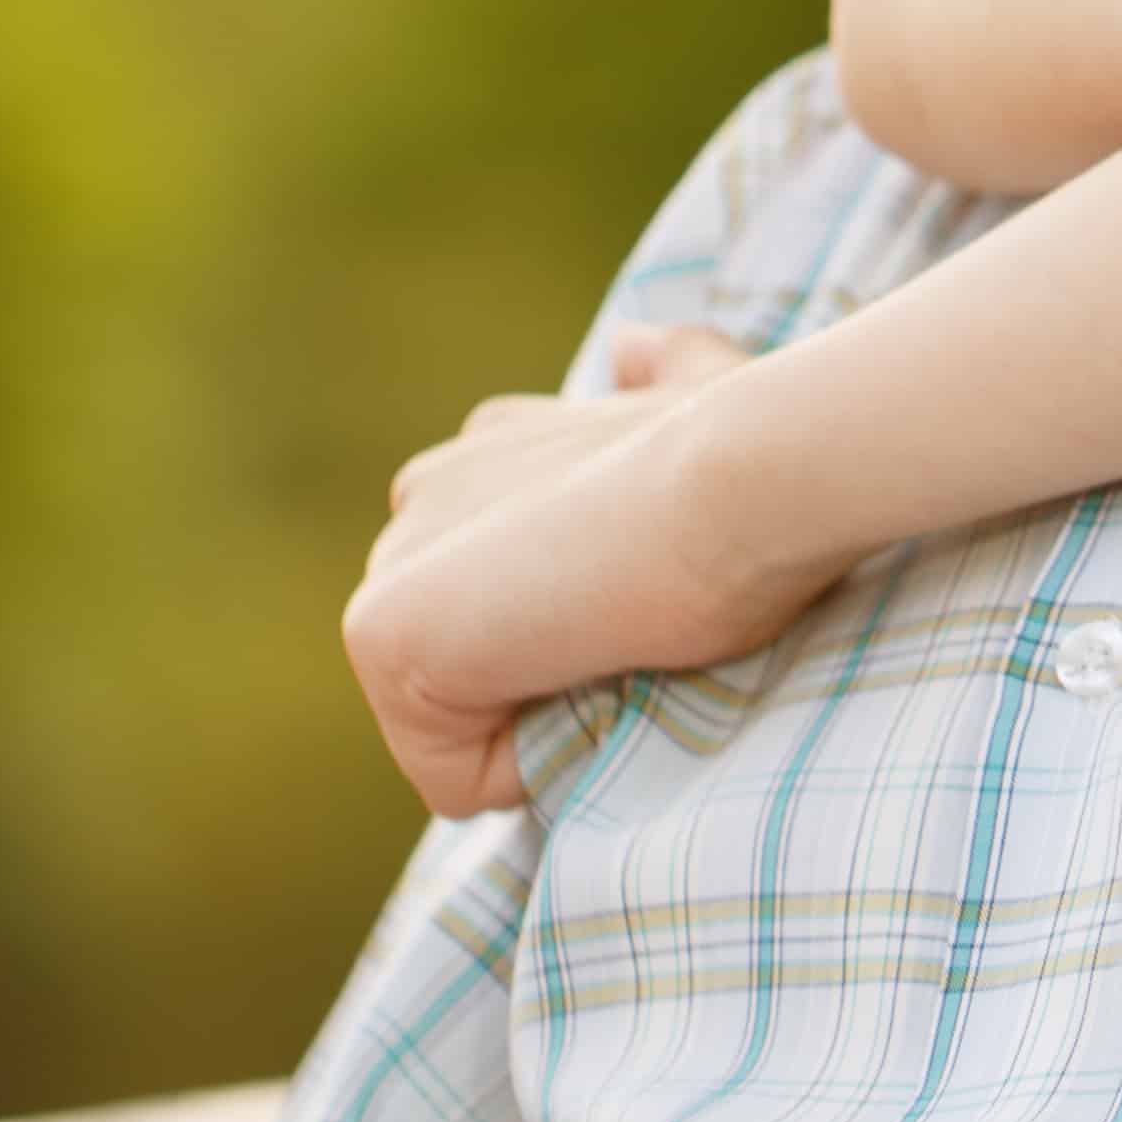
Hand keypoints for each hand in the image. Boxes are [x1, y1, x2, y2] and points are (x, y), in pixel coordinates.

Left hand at [340, 327, 818, 816]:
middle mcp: (428, 490)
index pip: (511, 592)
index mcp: (492, 446)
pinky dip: (528, 769)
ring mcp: (394, 562)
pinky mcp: (380, 634)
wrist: (738, 475)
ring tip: (622, 650)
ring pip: (463, 721)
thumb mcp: (702, 391)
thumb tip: (635, 348)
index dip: (589, 624)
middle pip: (478, 660)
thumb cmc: (742, 448)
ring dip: (545, 717)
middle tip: (646, 626)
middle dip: (557, 676)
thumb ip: (661, 372)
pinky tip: (591, 684)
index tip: (658, 586)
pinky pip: (451, 774)